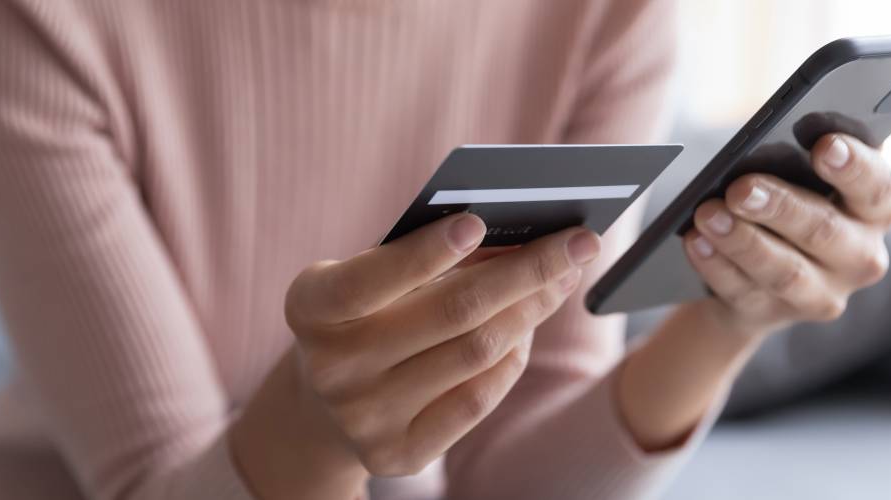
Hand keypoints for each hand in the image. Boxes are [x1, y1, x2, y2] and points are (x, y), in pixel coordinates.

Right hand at [280, 214, 599, 476]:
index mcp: (310, 308)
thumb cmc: (364, 312)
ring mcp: (364, 418)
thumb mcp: (370, 275)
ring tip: (562, 278)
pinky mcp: (397, 455)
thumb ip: (425, 253)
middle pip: (451, 313)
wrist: (322, 405)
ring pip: (476, 354)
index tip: (478, 222)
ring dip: (531, 310)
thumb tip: (521, 232)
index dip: (424, 252)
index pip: (369, 279)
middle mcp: (331, 368)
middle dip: (527, 271)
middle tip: (579, 242)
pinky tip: (528, 328)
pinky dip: (512, 358)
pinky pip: (478, 400)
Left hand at [683, 134, 890, 334]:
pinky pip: (743, 292)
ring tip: (707, 214)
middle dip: (780, 207)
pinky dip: (716, 265)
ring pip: (784, 270)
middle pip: (824, 230)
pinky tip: (696, 241)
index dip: (854, 166)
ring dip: (742, 241)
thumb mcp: (804, 174)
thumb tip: (772, 132)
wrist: (760, 270)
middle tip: (741, 187)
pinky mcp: (775, 314)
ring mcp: (821, 293)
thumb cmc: (789, 198)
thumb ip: (800, 154)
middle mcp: (860, 256)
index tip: (824, 146)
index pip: (876, 185)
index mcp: (875, 208)